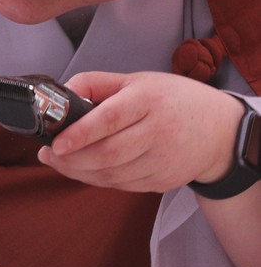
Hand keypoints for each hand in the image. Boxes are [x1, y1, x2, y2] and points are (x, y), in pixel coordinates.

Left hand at [37, 71, 245, 192]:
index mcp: (148, 99)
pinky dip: (97, 179)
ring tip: (58, 161)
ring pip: (111, 175)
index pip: (110, 118)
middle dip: (70, 159)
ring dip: (78, 172)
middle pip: (107, 153)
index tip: (55, 143)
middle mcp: (158, 131)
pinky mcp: (163, 181)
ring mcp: (162, 160)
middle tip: (47, 154)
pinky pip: (121, 185)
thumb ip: (95, 83)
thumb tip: (60, 94)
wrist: (220, 131)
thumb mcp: (136, 80)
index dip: (80, 134)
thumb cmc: (170, 100)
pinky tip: (83, 170)